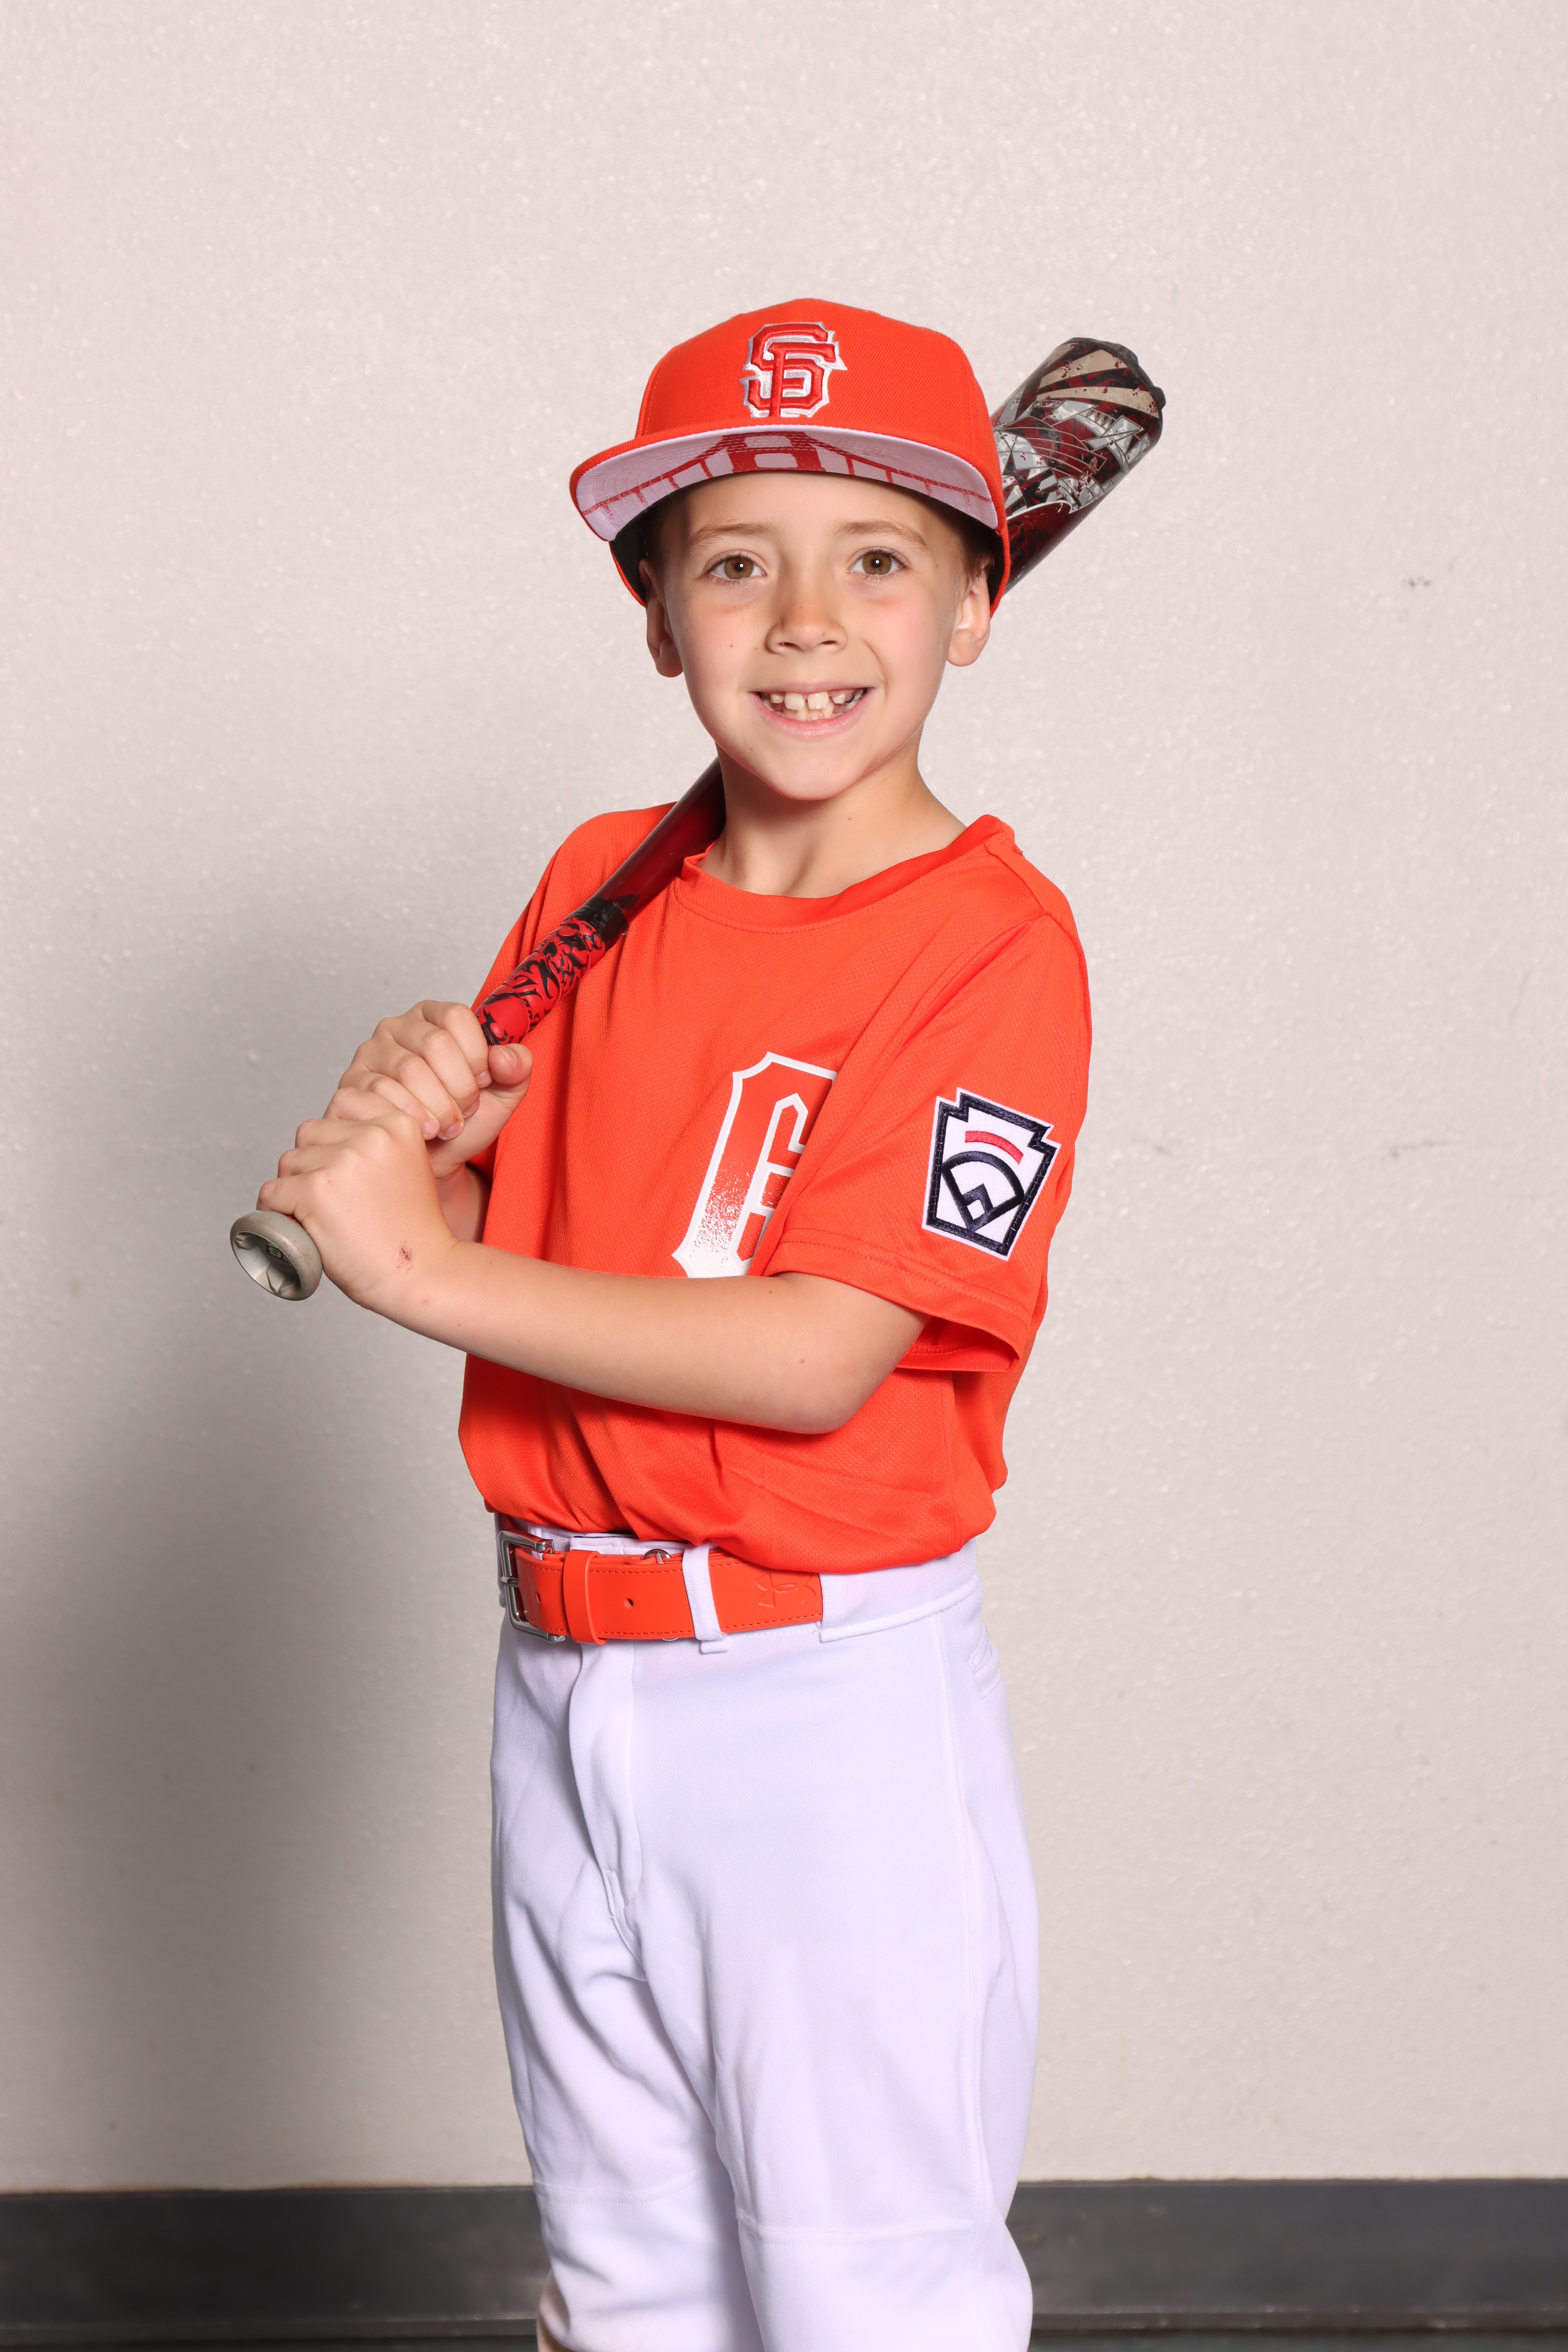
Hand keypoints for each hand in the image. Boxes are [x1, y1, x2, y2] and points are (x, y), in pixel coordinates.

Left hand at [257, 1091, 459, 1310]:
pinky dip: (277, 1211)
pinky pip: (273, 1192)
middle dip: (312, 1162)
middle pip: (310, 1132)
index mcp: (399, 1124)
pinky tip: (298, 1226)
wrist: (423, 1273)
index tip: (345, 1166)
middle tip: (334, 1199)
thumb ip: (377, 1142)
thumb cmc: (411, 1230)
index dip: (335, 1135)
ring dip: (294, 1187)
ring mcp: (342, 1162)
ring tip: (322, 1216)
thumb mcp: (408, 1166)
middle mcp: (372, 1135)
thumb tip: (326, 1133)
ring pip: (289, 1161)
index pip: (343, 1101)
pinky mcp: (316, 1192)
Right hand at [335, 1000, 532, 1180]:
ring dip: (438, 1107)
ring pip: (409, 1070)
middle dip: (459, 1087)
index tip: (483, 1081)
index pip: (455, 1016)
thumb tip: (504, 1056)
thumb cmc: (463, 1123)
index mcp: (433, 1018)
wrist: (433, 1162)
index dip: (476, 1054)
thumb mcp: (502, 1095)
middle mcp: (397, 1028)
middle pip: (434, 1043)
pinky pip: (382, 1095)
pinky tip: (423, 1132)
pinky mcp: (351, 1086)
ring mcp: (369, 1055)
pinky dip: (411, 1118)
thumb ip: (516, 1069)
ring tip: (448, 1127)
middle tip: (466, 1111)